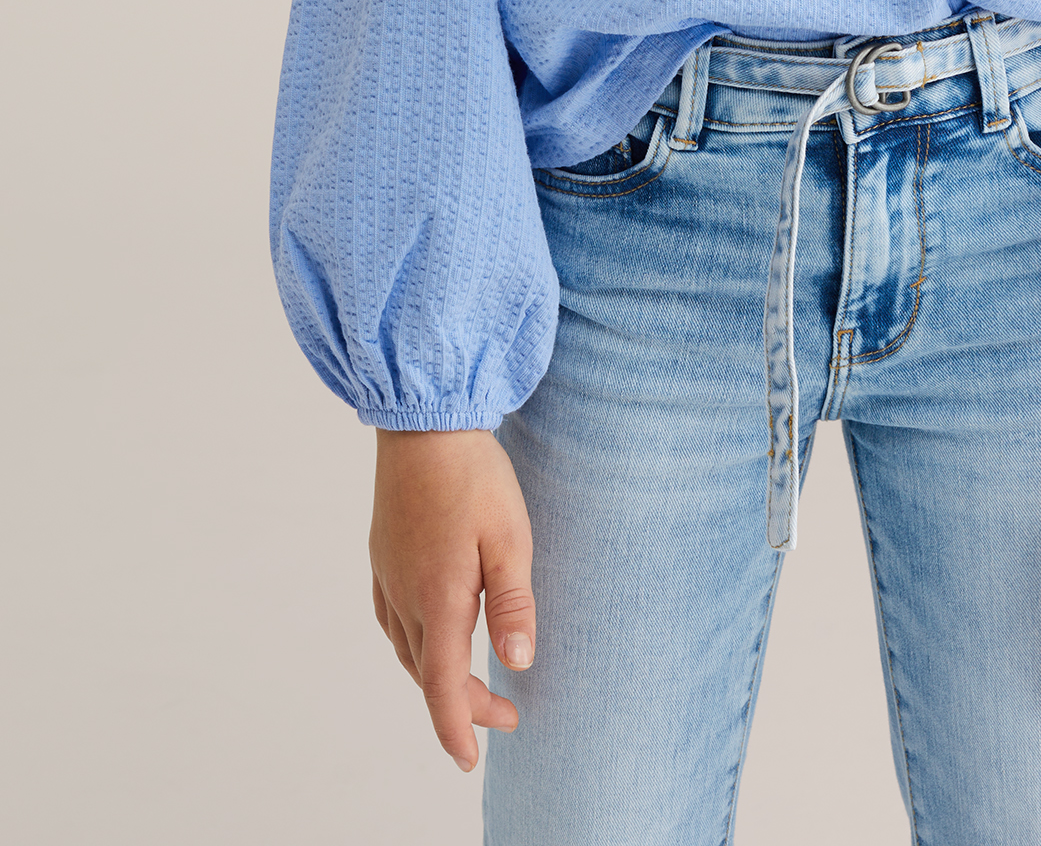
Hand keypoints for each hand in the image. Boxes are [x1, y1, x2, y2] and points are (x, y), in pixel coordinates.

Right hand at [369, 428, 535, 771]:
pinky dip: (415, 644)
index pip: (443, 686)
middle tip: (506, 712)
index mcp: (437, 598)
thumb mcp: (509, 537)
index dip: (458, 727)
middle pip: (428, 673)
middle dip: (462, 704)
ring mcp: (387, 573)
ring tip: (473, 683)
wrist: (424, 420)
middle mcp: (404, 594)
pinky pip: (393, 619)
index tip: (471, 759)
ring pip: (407, 649)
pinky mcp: (382, 553)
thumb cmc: (474, 475)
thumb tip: (519, 660)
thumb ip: (514, 602)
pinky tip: (430, 634)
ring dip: (437, 676)